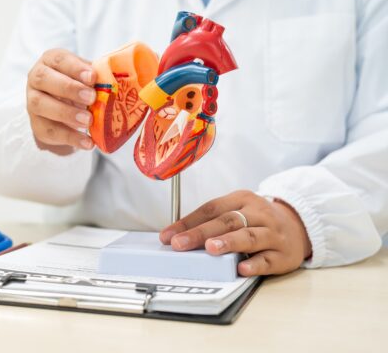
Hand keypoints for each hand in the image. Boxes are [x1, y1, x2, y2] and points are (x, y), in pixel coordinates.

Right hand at [27, 48, 96, 154]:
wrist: (65, 109)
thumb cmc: (79, 86)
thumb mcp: (87, 77)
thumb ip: (96, 78)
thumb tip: (113, 83)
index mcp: (50, 61)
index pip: (59, 59)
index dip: (75, 68)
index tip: (92, 77)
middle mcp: (36, 78)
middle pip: (44, 79)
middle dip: (68, 88)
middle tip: (91, 98)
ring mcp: (32, 102)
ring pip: (41, 105)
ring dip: (66, 113)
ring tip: (88, 121)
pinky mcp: (37, 125)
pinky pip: (50, 131)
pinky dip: (70, 137)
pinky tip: (88, 142)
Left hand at [159, 190, 311, 275]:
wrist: (299, 226)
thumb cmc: (257, 220)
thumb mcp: (237, 211)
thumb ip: (212, 221)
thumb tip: (177, 236)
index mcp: (241, 199)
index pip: (211, 208)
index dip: (187, 222)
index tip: (167, 236)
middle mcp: (258, 214)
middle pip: (227, 221)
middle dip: (201, 233)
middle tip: (180, 243)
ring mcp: (273, 234)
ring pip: (249, 236)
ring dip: (229, 242)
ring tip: (211, 249)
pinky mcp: (284, 255)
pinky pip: (268, 259)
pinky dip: (255, 263)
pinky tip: (242, 267)